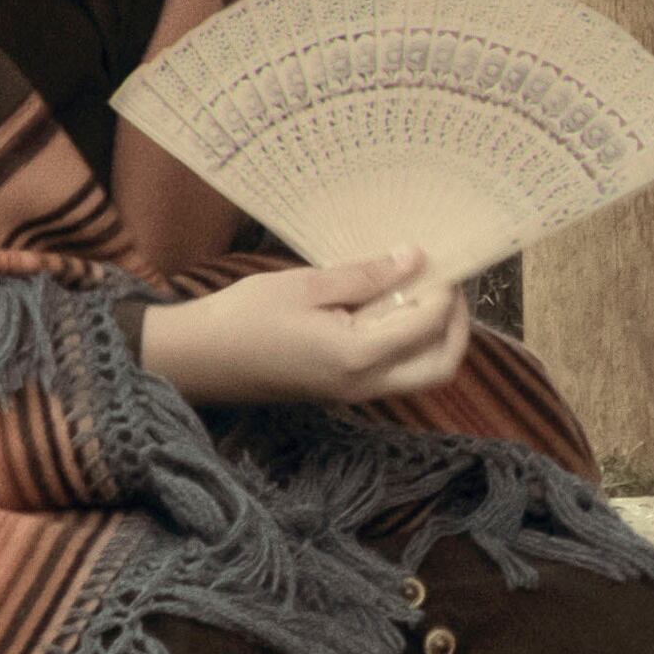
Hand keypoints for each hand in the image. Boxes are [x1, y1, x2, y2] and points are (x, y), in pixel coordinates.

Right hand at [135, 250, 465, 406]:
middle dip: (456, 327)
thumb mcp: (307, 285)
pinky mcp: (341, 390)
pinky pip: (393, 374)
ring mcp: (353, 394)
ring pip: (420, 374)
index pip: (428, 326)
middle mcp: (364, 385)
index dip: (441, 291)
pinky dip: (406, 345)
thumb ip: (366, 276)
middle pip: (440, 367)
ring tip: (419, 292)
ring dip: (433, 337)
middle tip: (446, 286)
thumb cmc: (243, 317)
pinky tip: (388, 309)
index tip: (435, 259)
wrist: (196, 360)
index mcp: (358, 357)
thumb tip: (415, 259)